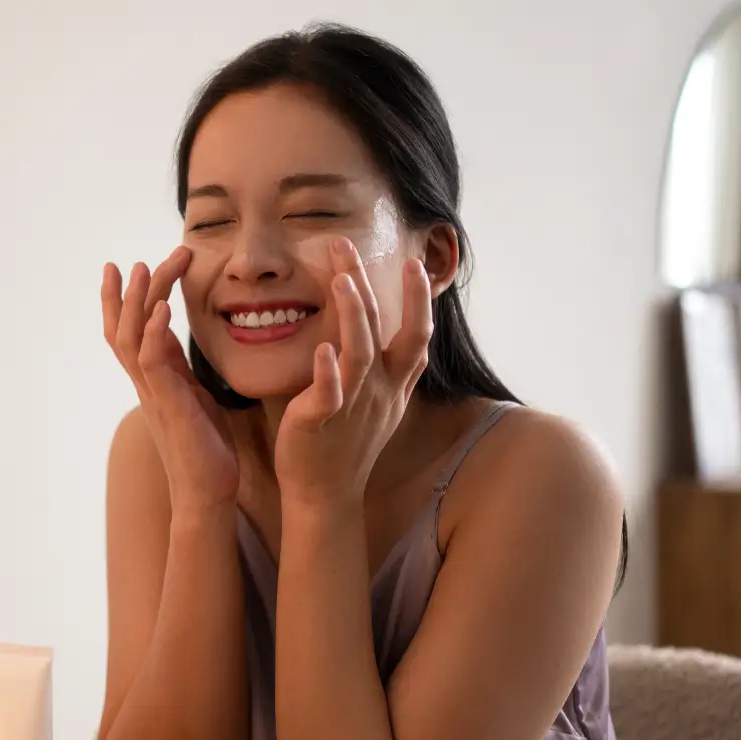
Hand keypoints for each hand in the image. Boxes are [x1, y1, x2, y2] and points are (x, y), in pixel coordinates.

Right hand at [103, 246, 237, 513]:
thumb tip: (176, 341)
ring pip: (132, 339)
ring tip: (143, 268)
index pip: (130, 333)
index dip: (122, 301)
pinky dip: (155, 333)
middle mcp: (147, 384)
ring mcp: (154, 394)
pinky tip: (163, 310)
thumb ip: (182, 369)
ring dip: (137, 302)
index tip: (124, 267)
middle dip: (124, 294)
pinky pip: (154, 363)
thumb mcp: (194, 397)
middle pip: (122, 330)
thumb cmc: (206, 448)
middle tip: (132, 260)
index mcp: (154, 380)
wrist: (208, 492)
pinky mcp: (169, 405)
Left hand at [274, 237, 431, 511]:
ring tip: (340, 279)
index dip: (419, 301)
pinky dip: (328, 372)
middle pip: (382, 330)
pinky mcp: (322, 421)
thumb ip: (381, 364)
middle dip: (367, 285)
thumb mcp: (377, 401)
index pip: (416, 335)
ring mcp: (353, 406)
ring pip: (359, 354)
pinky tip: (322, 349)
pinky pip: (330, 394)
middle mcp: (379, 391)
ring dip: (351, 314)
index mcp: (393, 384)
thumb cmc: (346, 442)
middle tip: (346, 244)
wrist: (325, 493)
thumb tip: (376, 325)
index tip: (415, 263)